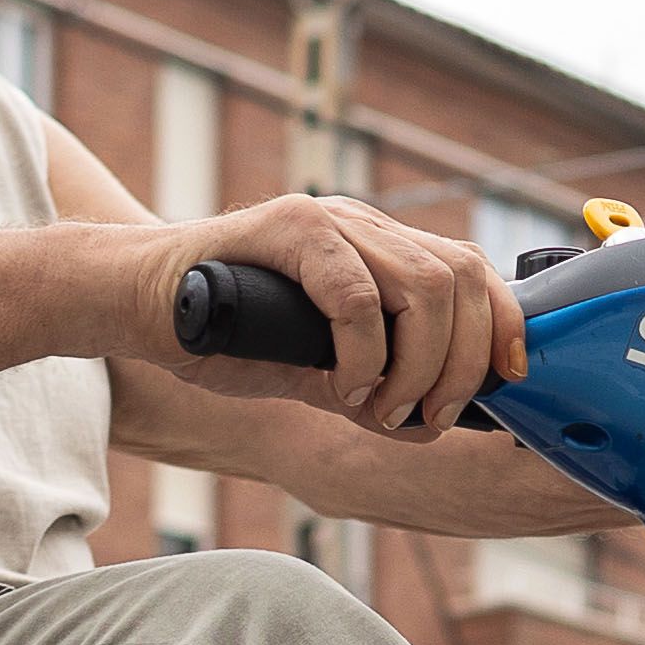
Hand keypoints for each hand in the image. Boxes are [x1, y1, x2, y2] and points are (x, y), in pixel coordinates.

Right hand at [152, 194, 512, 436]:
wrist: (138, 304)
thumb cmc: (224, 335)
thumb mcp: (318, 369)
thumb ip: (376, 385)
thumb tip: (431, 424)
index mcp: (379, 247)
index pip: (472, 270)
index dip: (504, 324)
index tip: (506, 379)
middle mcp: (362, 224)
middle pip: (461, 277)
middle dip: (461, 361)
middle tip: (423, 415)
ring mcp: (326, 220)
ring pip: (423, 284)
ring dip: (417, 364)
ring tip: (379, 406)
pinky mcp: (286, 228)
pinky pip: (356, 292)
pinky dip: (364, 352)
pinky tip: (339, 384)